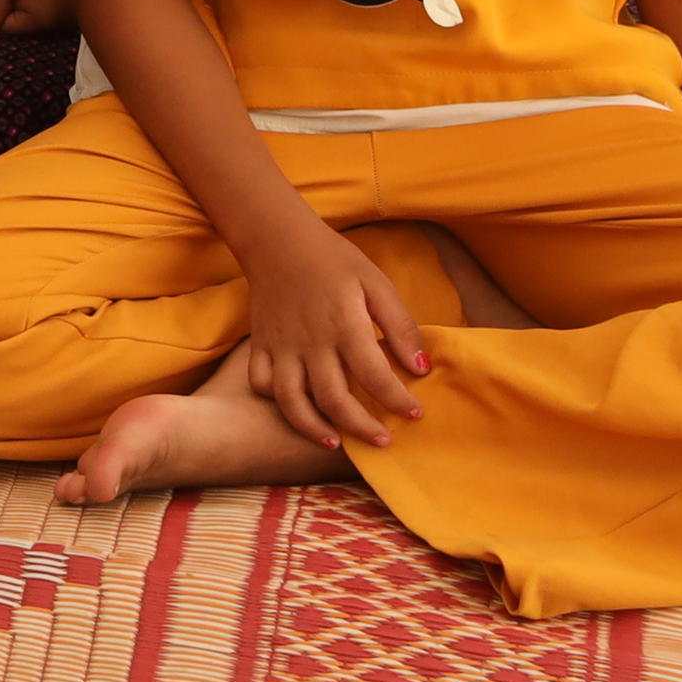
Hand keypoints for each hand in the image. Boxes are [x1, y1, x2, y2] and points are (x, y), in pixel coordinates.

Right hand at [229, 222, 430, 451]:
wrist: (277, 238)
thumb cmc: (333, 259)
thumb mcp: (376, 283)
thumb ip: (399, 326)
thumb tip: (421, 369)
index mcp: (344, 325)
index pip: (375, 376)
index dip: (399, 400)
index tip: (416, 414)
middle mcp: (310, 342)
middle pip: (334, 399)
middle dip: (362, 428)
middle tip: (384, 441)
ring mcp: (281, 346)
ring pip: (292, 401)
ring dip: (314, 429)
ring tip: (336, 442)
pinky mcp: (260, 344)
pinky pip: (261, 382)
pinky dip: (277, 401)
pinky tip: (298, 408)